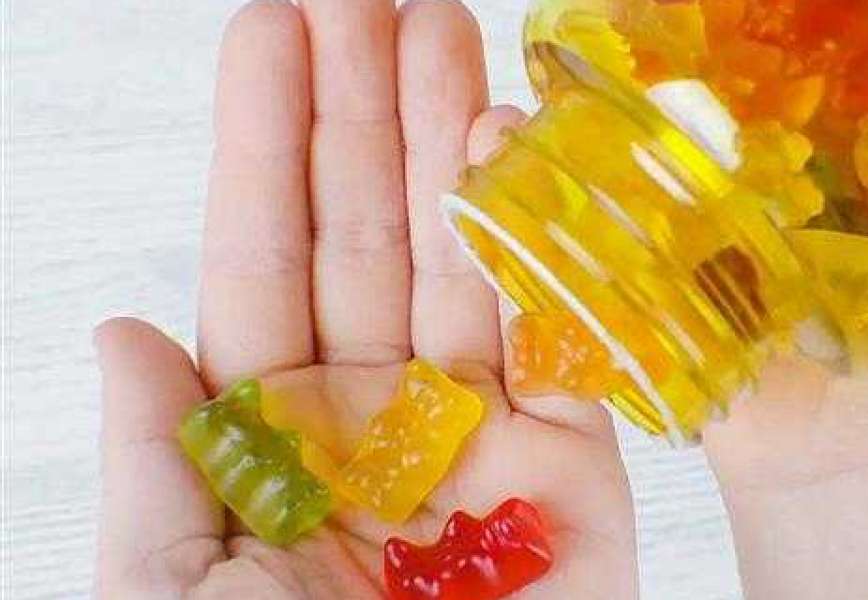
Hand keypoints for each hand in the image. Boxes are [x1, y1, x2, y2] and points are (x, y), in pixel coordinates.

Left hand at [93, 1, 636, 597]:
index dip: (271, 145)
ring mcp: (482, 434)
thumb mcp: (174, 598)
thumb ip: (162, 470)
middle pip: (371, 234)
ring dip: (451, 140)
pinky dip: (540, 242)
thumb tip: (124, 332)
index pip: (268, 260)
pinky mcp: (577, 467)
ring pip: (467, 260)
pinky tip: (510, 143)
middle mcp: (379, 416)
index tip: (274, 30)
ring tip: (438, 24)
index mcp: (277, 437)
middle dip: (364, 110)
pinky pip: (561, 337)